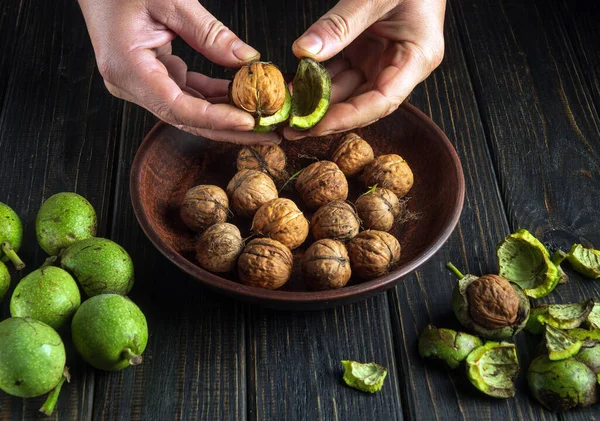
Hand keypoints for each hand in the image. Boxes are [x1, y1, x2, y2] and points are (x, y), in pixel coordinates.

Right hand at [78, 0, 280, 144]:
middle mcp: (130, 84)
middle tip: (268, 132)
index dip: (215, 118)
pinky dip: (214, 97)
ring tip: (263, 120)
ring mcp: (140, 83)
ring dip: (227, 115)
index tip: (248, 120)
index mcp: (127, 68)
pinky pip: (187, 92)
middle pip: (187, 118)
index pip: (177, 107)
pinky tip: (242, 98)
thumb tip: (246, 60)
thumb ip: (209, 33)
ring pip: (190, 110)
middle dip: (230, 128)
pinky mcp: (151, 76)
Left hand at [284, 0, 445, 139]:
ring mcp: (381, 59)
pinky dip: (316, 79)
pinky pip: (338, 71)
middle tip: (292, 128)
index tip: (316, 126)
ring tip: (287, 109)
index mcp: (417, 58)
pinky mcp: (365, 50)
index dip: (349, 118)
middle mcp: (400, 65)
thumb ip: (341, 24)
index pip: (382, 101)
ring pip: (346, 89)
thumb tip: (305, 52)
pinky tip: (294, 85)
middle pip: (362, 102)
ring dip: (317, 100)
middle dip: (327, 116)